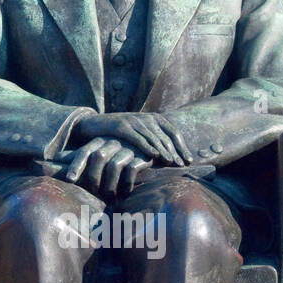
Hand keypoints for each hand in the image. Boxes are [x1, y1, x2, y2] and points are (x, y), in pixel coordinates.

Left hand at [55, 138, 152, 195]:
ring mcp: (128, 149)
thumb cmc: (115, 160)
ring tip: (110, 197)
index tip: (70, 180)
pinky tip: (125, 193)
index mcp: (98, 143)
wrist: (147, 155)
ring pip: (114, 165)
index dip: (76, 165)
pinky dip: (126, 184)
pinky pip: (131, 169)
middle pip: (98, 157)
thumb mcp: (94, 157)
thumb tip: (48, 160)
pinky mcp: (142, 156)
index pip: (84, 152)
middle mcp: (112, 143)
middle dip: (94, 178)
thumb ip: (74, 159)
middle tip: (95, 193)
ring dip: (110, 185)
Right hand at [72, 112, 192, 165]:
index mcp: (153, 118)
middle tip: (183, 165)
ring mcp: (133, 121)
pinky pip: (137, 138)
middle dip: (176, 151)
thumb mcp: (138, 135)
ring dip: (164, 150)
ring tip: (172, 163)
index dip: (182, 147)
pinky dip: (147, 146)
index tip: (189, 160)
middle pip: (166, 136)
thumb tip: (170, 158)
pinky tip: (154, 156)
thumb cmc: (119, 135)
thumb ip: (153, 141)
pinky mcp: (121, 126)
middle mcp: (145, 118)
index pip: (173, 132)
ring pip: (153, 137)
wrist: (93, 125)